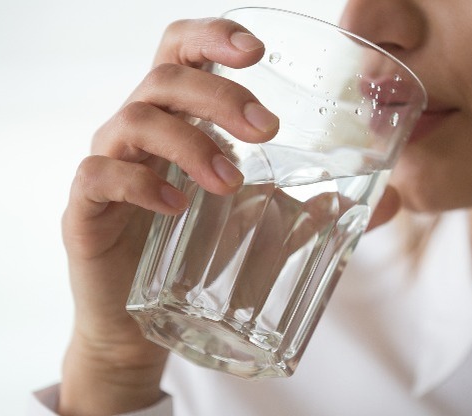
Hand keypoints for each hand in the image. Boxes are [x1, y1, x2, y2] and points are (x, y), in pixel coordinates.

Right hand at [58, 17, 277, 415]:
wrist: (136, 323)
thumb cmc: (194, 258)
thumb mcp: (260, 224)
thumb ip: (314, 207)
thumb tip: (386, 203)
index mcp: (176, 118)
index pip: (182, 50)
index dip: (214, 36)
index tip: (258, 51)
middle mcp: (138, 131)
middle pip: (165, 78)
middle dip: (220, 96)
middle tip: (265, 130)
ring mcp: (108, 165)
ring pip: (135, 119)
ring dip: (190, 143)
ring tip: (230, 181)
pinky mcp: (85, 209)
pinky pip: (100, 175)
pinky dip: (140, 182)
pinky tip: (177, 205)